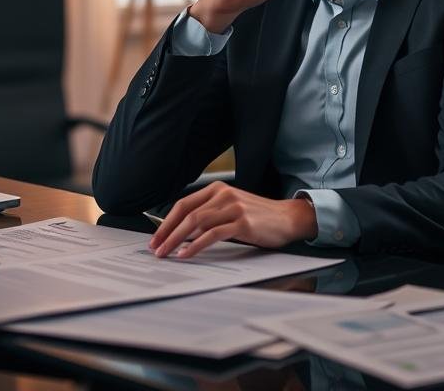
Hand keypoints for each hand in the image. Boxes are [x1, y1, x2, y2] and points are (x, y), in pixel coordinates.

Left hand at [148, 182, 317, 257]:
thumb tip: (181, 232)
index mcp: (218, 189)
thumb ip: (209, 215)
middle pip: (187, 214)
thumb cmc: (258, 217)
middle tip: (156, 249)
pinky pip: (213, 235)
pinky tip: (187, 254)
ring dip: (177, 240)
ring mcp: (234, 208)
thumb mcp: (231, 208)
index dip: (166, 221)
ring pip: (197, 223)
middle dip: (167, 233)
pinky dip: (196, 246)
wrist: (287, 218)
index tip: (156, 238)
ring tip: (167, 254)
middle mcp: (224, 195)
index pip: (184, 204)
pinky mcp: (243, 223)